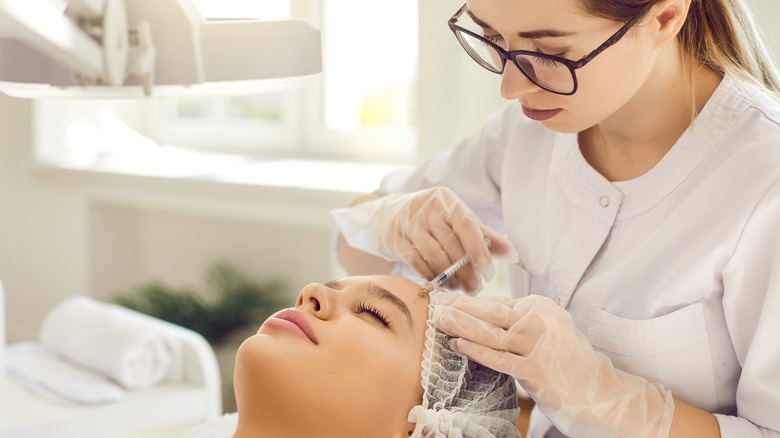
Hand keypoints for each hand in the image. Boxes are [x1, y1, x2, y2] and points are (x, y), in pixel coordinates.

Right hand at [331, 187, 515, 293]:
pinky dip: (430, 276)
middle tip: (475, 288)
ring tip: (459, 288)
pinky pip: (415, 262)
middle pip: (450, 244)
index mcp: (447, 201)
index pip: (466, 224)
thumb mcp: (458, 221)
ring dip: (448, 276)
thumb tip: (514, 254)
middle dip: (465, 270)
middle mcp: (427, 209)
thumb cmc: (435, 220)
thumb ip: (484, 236)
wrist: (392, 214)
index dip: (478, 249)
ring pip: (433, 255)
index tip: (488, 271)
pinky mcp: (395, 239)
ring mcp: (408, 223)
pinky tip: (440, 284)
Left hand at [432, 294, 674, 436]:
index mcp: (540, 306)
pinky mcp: (536, 369)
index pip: (496, 303)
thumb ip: (519, 321)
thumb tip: (480, 315)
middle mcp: (539, 320)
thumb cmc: (568, 361)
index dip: (467, 302)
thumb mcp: (547, 330)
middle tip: (433, 304)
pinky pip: (500, 358)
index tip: (444, 299)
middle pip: (490, 312)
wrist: (600, 390)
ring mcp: (538, 344)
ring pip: (491, 333)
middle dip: (458, 308)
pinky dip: (477, 351)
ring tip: (440, 321)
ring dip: (462, 326)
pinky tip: (458, 345)